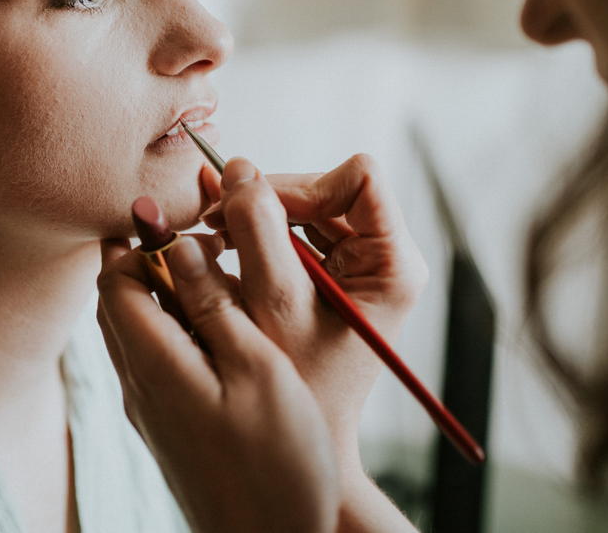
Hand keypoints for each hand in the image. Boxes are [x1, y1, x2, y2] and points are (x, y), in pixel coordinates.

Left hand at [97, 235, 337, 532]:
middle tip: (203, 238)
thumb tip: (177, 245)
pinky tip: (224, 327)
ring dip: (165, 293)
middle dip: (147, 260)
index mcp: (154, 365)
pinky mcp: (169, 428)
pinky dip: (177, 327)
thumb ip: (214, 304)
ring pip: (136, 330)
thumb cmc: (279, 464)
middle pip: (117, 302)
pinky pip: (155, 359)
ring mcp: (151, 411)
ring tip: (220, 274)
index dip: (141, 241)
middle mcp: (139, 386)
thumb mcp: (257, 370)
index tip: (189, 224)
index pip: (113, 281)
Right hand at [200, 155, 428, 474]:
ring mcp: (357, 265)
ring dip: (257, 217)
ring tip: (215, 239)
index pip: (359, 178)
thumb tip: (238, 167)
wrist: (303, 439)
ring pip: (304, 207)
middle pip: (326, 188)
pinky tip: (227, 254)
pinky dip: (256, 236)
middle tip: (214, 222)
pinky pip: (293, 231)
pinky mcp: (330, 275)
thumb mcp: (276, 302)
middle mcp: (382, 257)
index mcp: (393, 263)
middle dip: (268, 200)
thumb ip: (258, 231)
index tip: (252, 211)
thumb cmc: (299, 384)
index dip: (303, 184)